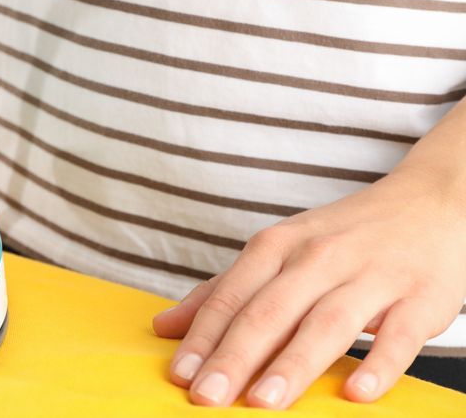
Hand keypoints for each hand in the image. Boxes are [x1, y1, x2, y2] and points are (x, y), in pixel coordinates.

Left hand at [152, 167, 465, 408]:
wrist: (434, 200)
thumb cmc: (345, 236)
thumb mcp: (280, 250)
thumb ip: (224, 290)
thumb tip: (164, 327)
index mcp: (279, 246)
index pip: (231, 295)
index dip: (203, 336)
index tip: (179, 375)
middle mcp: (320, 257)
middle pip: (270, 310)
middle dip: (234, 356)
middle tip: (206, 397)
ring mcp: (372, 276)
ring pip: (326, 322)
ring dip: (293, 363)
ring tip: (263, 402)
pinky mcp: (421, 296)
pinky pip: (400, 334)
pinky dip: (379, 364)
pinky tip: (356, 393)